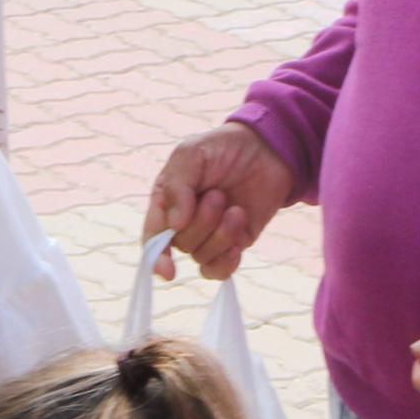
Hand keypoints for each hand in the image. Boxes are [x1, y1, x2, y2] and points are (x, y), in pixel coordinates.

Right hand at [147, 122, 297, 280]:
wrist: (267, 149)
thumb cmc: (223, 148)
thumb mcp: (192, 154)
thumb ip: (177, 186)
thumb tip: (174, 226)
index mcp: (167, 201)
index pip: (153, 236)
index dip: (156, 257)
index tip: (168, 270)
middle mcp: (184, 223)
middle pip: (181, 244)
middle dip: (201, 222)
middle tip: (218, 194)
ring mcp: (209, 235)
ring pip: (202, 257)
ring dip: (220, 235)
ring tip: (236, 210)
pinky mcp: (233, 244)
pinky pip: (220, 270)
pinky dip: (227, 262)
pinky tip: (237, 246)